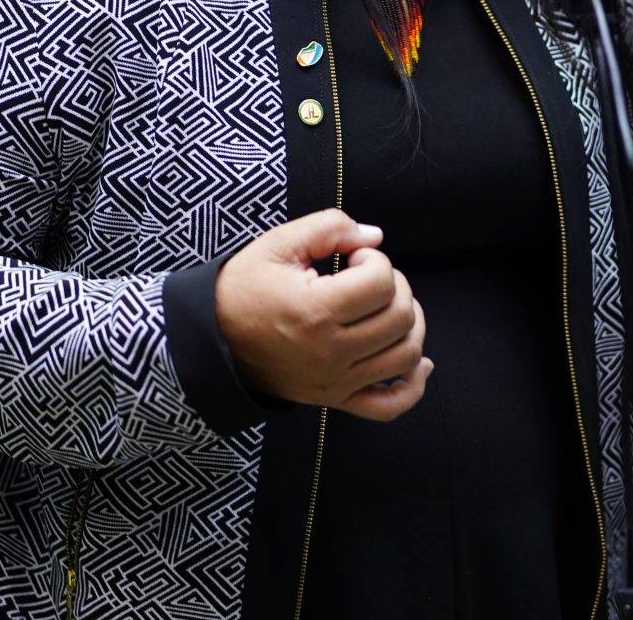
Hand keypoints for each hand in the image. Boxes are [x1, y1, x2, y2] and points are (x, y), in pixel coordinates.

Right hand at [215, 209, 432, 422]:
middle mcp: (330, 352)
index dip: (375, 260)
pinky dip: (413, 385)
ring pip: (405, 356)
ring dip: (410, 324)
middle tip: (366, 277)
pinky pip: (389, 406)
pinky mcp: (335, 399)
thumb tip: (375, 236)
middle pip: (401, 317)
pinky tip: (418, 362)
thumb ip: (328, 227)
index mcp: (314, 312)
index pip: (381, 283)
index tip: (352, 257)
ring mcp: (335, 382)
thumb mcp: (277, 244)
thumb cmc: (244, 288)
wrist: (214, 339)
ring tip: (386, 305)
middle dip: (395, 286)